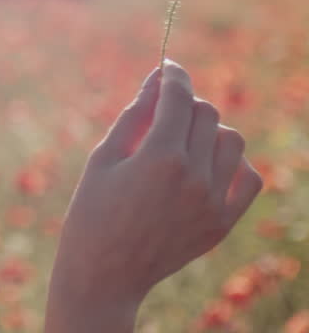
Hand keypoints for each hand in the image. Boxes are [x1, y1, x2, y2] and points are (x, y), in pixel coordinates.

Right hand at [45, 62, 263, 331]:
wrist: (104, 273)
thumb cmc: (92, 210)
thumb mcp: (104, 157)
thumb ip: (135, 115)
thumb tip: (156, 78)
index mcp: (158, 157)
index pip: (179, 97)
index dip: (173, 75)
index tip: (168, 67)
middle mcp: (193, 176)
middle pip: (207, 113)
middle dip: (186, 103)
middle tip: (163, 112)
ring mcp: (212, 201)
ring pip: (232, 140)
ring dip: (210, 131)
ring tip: (182, 142)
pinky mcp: (222, 222)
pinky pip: (248, 177)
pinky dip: (232, 163)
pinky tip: (205, 166)